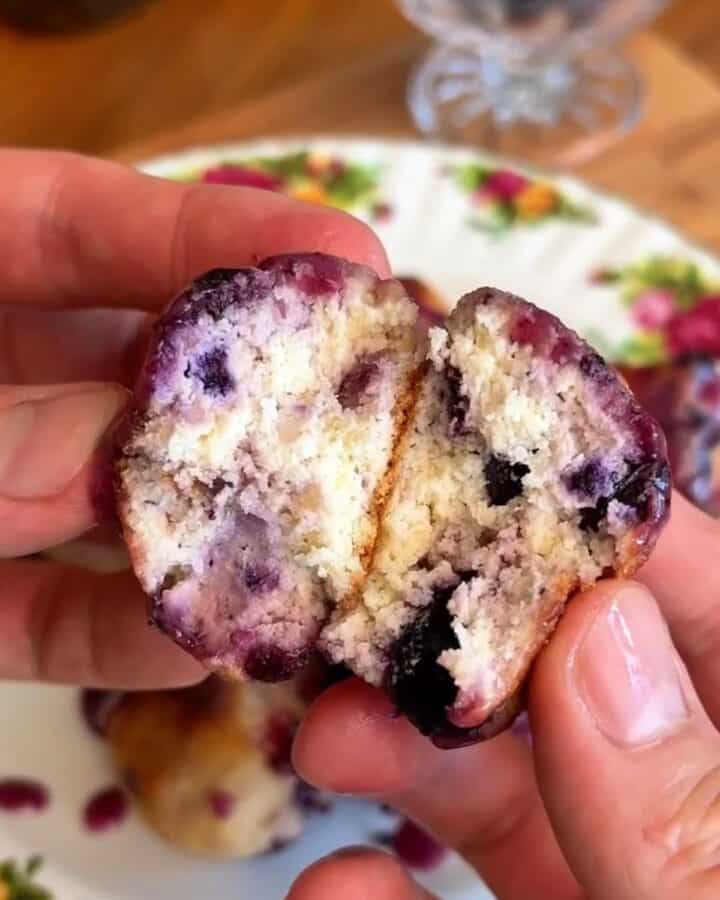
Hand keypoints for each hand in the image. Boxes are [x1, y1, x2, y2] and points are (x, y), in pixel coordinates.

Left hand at [0, 148, 388, 688]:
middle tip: (368, 420)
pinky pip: (46, 620)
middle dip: (247, 397)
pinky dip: (114, 637)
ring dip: (209, 535)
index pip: (84, 223)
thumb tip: (111, 457)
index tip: (350, 256)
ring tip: (315, 558)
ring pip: (109, 507)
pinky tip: (195, 647)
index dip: (218, 232)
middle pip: (131, 369)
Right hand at [289, 493, 719, 899]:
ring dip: (406, 748)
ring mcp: (608, 879)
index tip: (515, 479)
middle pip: (576, 683)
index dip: (620, 536)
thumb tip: (597, 634)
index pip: (707, 609)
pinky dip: (381, 884)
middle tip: (381, 599)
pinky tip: (334, 884)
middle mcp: (681, 813)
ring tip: (332, 733)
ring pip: (505, 785)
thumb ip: (685, 813)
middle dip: (470, 635)